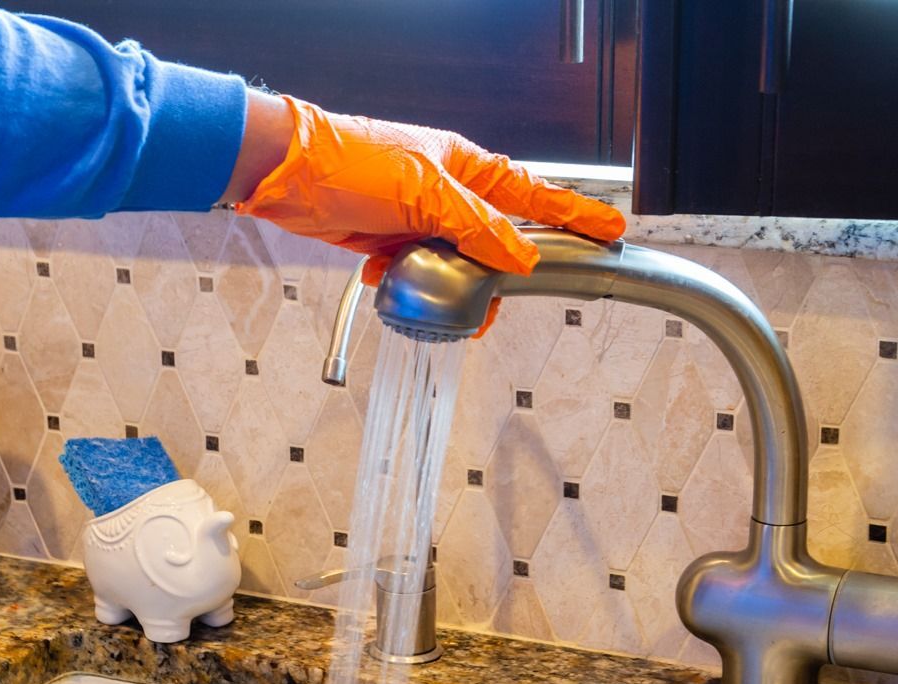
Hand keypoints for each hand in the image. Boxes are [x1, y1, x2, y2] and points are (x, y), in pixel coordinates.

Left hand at [237, 95, 625, 279]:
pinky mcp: (389, 242)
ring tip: (449, 306)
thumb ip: (478, 227)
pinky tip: (388, 282)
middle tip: (508, 297)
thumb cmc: (353, 163)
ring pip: (457, 264)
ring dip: (452, 287)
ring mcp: (419, 219)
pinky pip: (416, 272)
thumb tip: (522, 257)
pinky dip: (408, 285)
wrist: (286, 175)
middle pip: (496, 238)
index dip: (574, 216)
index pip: (534, 194)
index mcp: (465, 167)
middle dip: (502, 272)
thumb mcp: (426, 193)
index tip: (611, 230)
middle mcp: (446, 192)